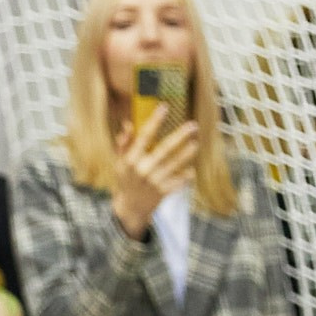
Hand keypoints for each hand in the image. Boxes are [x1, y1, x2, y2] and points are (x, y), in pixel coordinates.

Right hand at [109, 106, 200, 237]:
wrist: (131, 208)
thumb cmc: (126, 181)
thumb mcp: (119, 163)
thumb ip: (123, 144)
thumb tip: (128, 125)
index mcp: (131, 160)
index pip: (144, 136)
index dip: (155, 121)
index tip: (164, 107)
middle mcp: (143, 170)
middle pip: (165, 149)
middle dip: (180, 136)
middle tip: (193, 125)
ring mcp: (154, 181)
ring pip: (175, 164)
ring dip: (187, 153)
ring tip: (196, 143)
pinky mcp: (163, 192)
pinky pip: (179, 181)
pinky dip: (186, 175)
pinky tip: (191, 169)